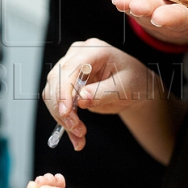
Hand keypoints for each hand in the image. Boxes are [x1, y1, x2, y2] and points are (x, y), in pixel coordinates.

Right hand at [42, 39, 156, 150]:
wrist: (135, 86)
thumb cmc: (133, 81)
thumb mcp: (124, 88)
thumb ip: (102, 93)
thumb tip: (81, 99)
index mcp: (94, 50)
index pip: (69, 68)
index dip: (63, 90)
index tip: (65, 112)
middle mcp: (77, 55)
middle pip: (56, 80)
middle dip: (62, 108)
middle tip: (76, 129)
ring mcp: (69, 68)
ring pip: (52, 93)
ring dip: (61, 118)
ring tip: (79, 137)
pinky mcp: (66, 83)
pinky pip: (56, 102)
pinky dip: (63, 120)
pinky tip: (75, 135)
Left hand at [101, 0, 187, 44]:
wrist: (186, 8)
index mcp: (185, 23)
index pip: (178, 20)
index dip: (170, 18)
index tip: (160, 16)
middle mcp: (162, 19)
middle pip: (153, 13)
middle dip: (145, 8)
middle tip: (136, 5)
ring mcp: (147, 10)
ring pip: (136, 4)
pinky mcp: (136, 0)